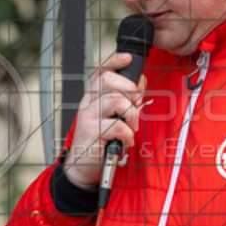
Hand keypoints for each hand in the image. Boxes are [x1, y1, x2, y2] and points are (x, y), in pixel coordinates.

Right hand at [63, 52, 145, 189]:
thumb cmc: (102, 141)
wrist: (84, 167)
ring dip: (131, 114)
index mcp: (94, 96)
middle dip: (130, 89)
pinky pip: (117, 125)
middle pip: (107, 79)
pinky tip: (125, 142)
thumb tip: (141, 81)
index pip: (100, 69)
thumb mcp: (115, 117)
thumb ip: (127, 99)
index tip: (128, 58)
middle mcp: (88, 102)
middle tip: (135, 106)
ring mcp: (87, 115)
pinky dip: (127, 134)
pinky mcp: (89, 131)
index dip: (114, 59)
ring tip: (131, 127)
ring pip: (115, 99)